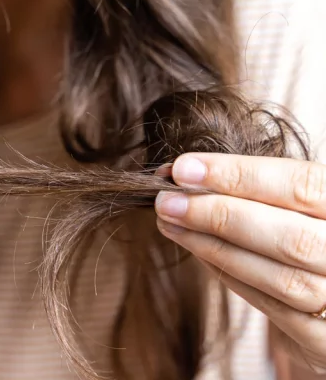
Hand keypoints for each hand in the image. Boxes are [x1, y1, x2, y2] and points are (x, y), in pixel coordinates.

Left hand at [155, 153, 325, 371]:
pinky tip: (198, 251)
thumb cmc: (313, 233)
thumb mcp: (301, 205)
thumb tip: (183, 173)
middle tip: (166, 201)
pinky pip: (275, 309)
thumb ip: (258, 189)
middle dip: (219, 215)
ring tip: (171, 223)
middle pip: (292, 237)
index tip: (183, 168)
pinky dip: (231, 276)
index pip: (303, 185)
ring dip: (216, 247)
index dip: (240, 175)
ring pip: (282, 278)